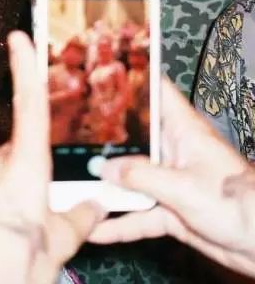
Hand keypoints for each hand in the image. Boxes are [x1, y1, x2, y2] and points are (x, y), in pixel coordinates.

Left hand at [0, 32, 103, 283]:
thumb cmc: (7, 272)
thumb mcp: (53, 251)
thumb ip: (74, 223)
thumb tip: (94, 207)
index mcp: (23, 169)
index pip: (29, 107)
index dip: (27, 69)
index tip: (19, 36)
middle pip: (27, 153)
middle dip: (42, 174)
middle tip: (50, 214)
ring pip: (11, 175)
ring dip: (24, 196)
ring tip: (30, 239)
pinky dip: (6, 206)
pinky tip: (10, 238)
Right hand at [89, 77, 254, 278]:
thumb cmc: (235, 203)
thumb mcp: (182, 186)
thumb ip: (139, 176)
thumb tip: (103, 169)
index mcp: (181, 129)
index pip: (155, 91)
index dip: (131, 78)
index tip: (101, 69)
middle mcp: (173, 151)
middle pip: (133, 138)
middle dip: (103, 139)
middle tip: (66, 133)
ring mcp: (170, 182)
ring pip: (130, 180)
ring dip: (105, 187)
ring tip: (71, 186)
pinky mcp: (171, 211)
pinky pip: (138, 215)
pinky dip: (119, 225)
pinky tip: (96, 232)